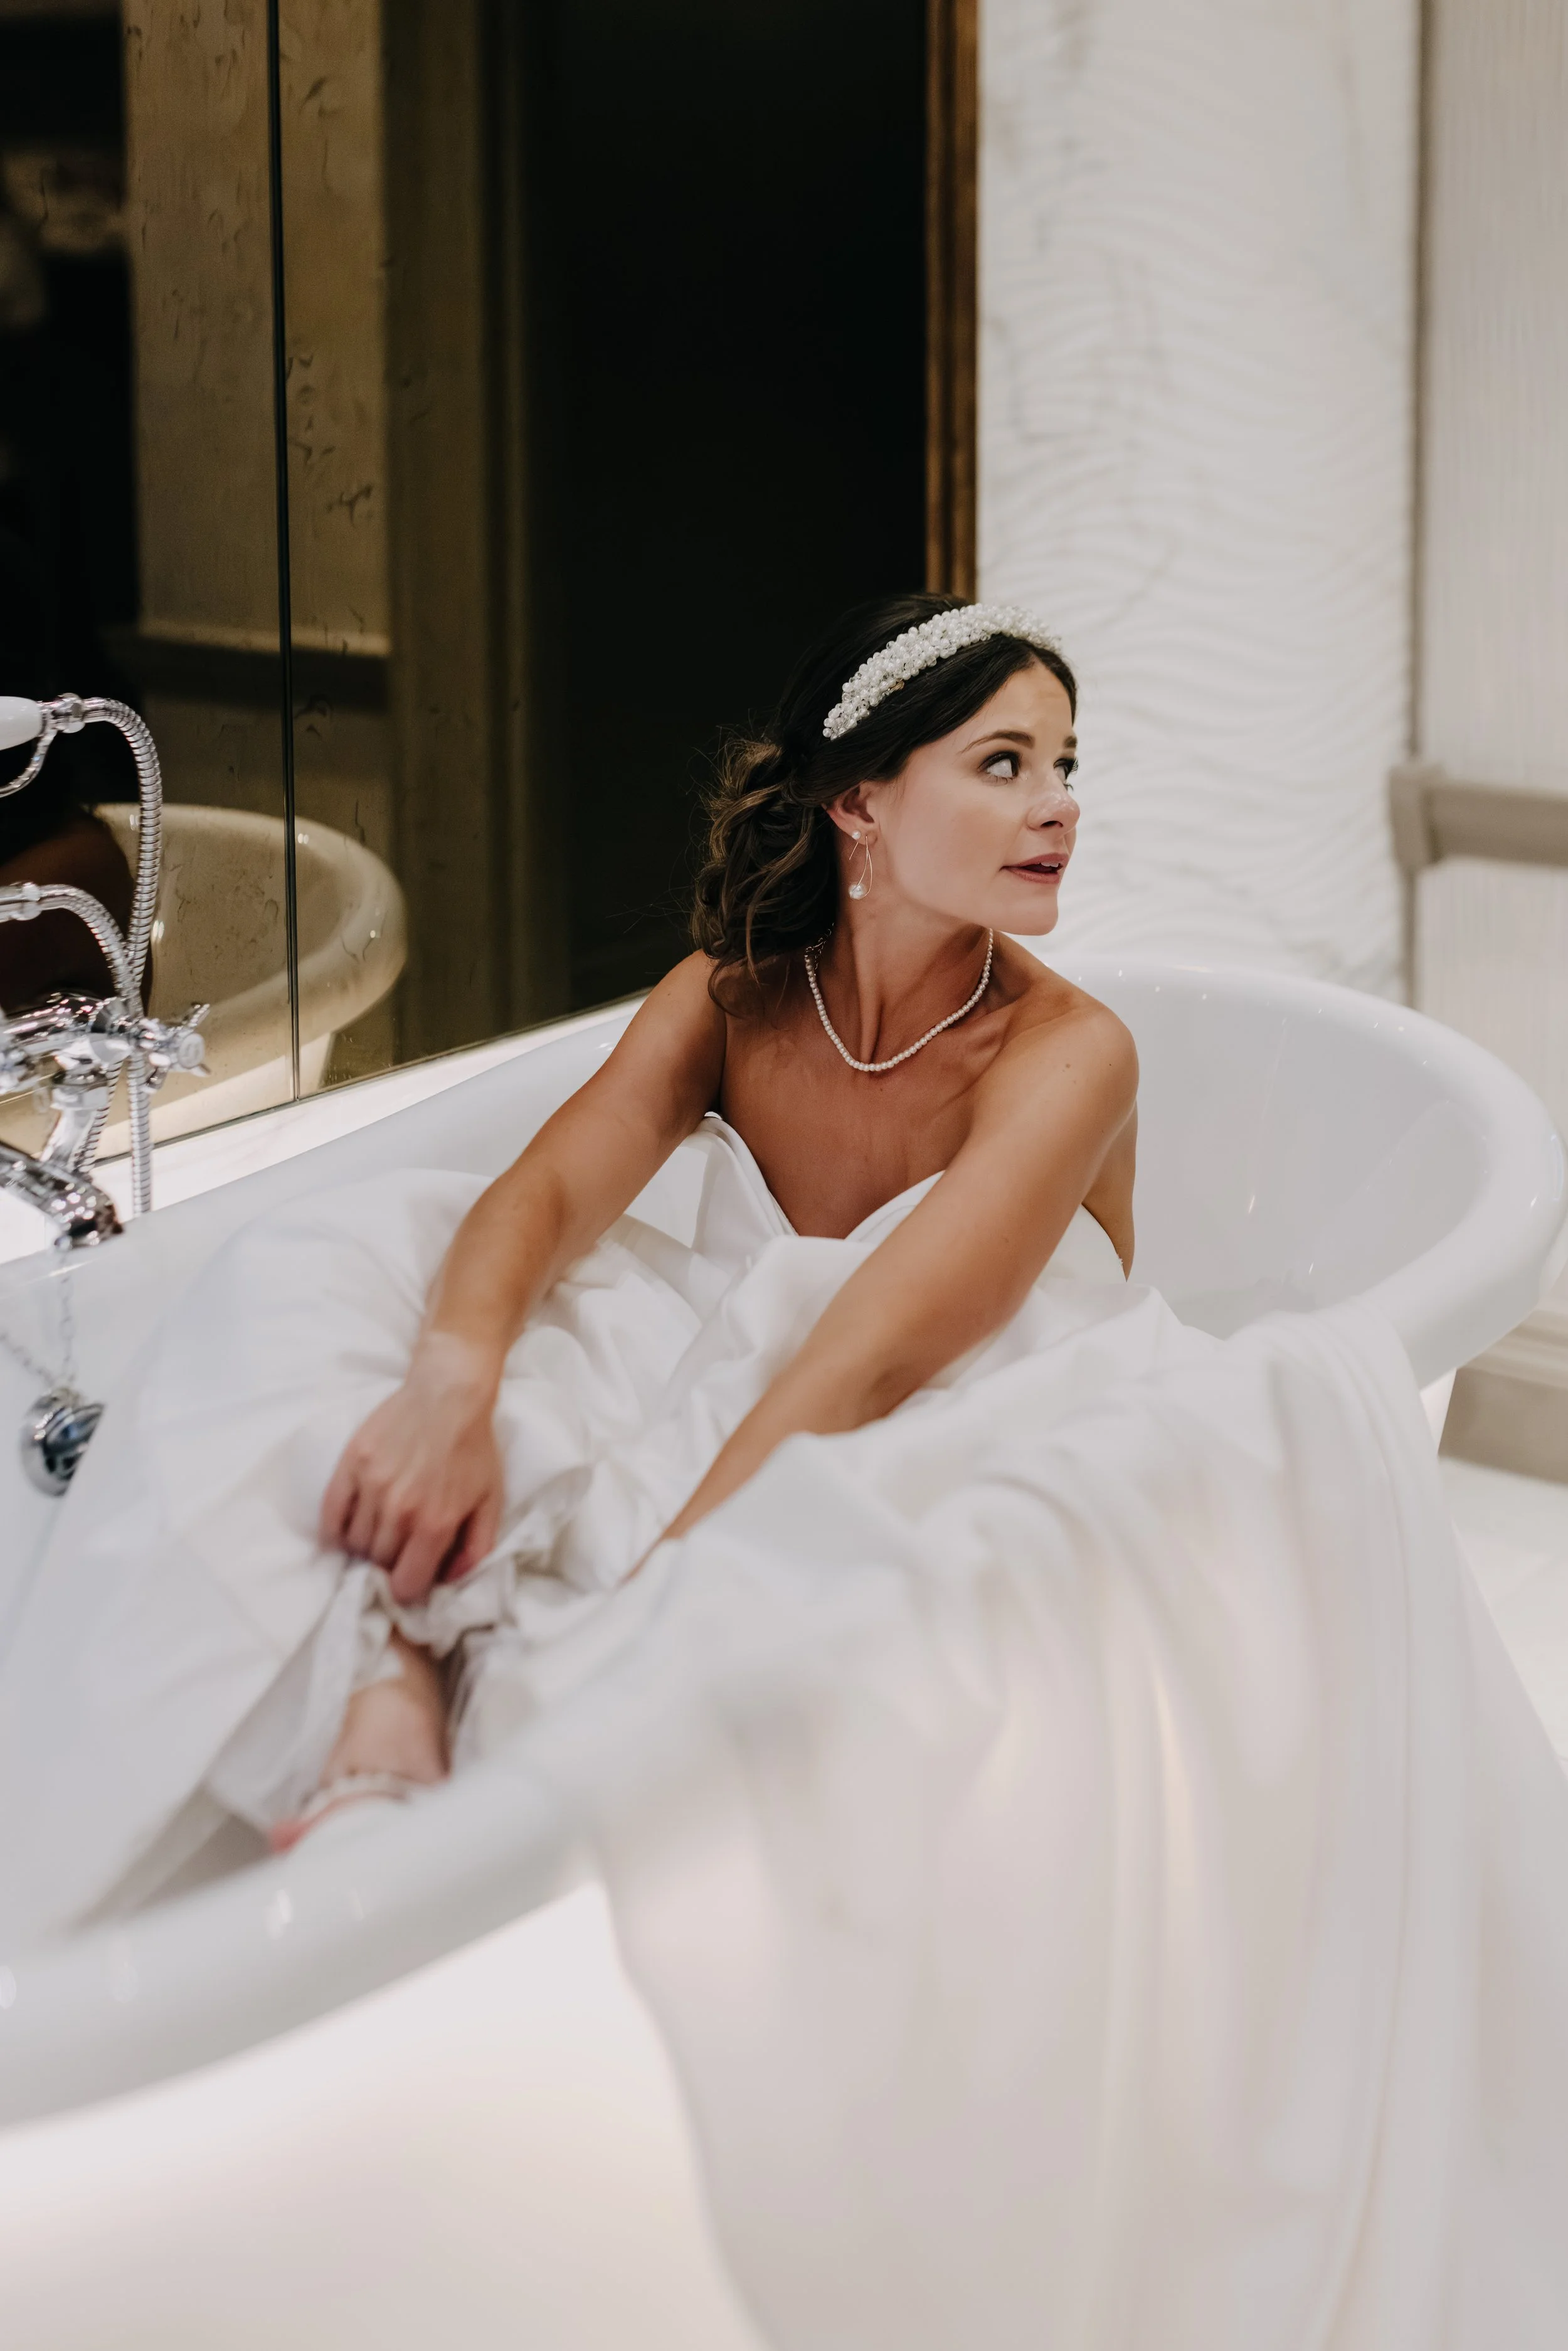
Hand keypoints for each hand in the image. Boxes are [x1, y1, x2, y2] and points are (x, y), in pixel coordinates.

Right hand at [319, 1336, 505, 1604]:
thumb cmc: (473, 1448)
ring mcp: (371, 1487)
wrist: (449, 1394)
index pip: (405, 1586)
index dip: (409, 1588)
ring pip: (355, 1543)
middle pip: (378, 1564)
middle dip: (391, 1563)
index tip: (412, 1575)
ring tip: (381, 1531)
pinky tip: (350, 1528)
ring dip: (367, 1545)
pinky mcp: (351, 1465)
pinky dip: (337, 1530)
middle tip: (401, 1547)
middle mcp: (399, 1511)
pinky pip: (331, 1516)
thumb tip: (450, 1580)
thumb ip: (477, 1547)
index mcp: (435, 1524)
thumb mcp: (491, 1500)